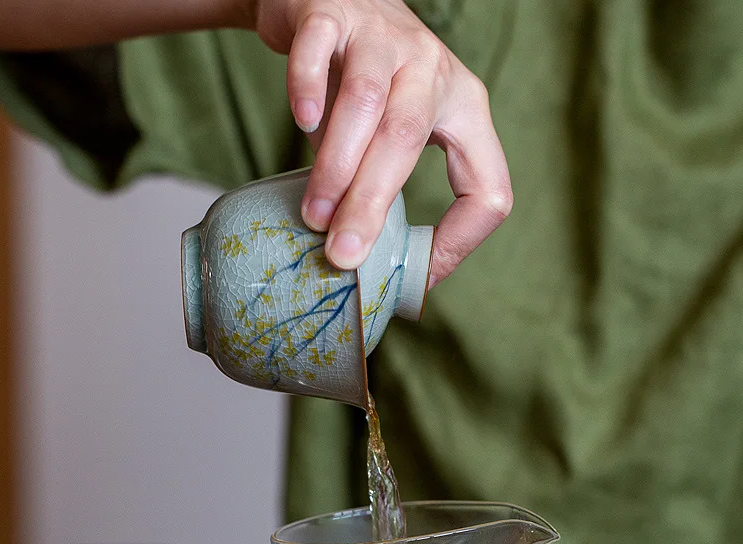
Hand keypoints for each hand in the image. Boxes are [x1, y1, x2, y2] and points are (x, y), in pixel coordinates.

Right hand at [254, 0, 512, 284]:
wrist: (329, 3)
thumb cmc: (366, 87)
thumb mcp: (394, 133)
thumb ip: (387, 183)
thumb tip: (369, 265)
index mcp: (462, 109)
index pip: (487, 185)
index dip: (460, 239)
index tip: (410, 271)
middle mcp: (431, 68)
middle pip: (407, 141)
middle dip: (372, 204)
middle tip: (343, 254)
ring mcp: (384, 36)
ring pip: (365, 101)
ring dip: (336, 165)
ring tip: (314, 214)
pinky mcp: (332, 13)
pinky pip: (319, 50)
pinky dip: (308, 88)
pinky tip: (302, 123)